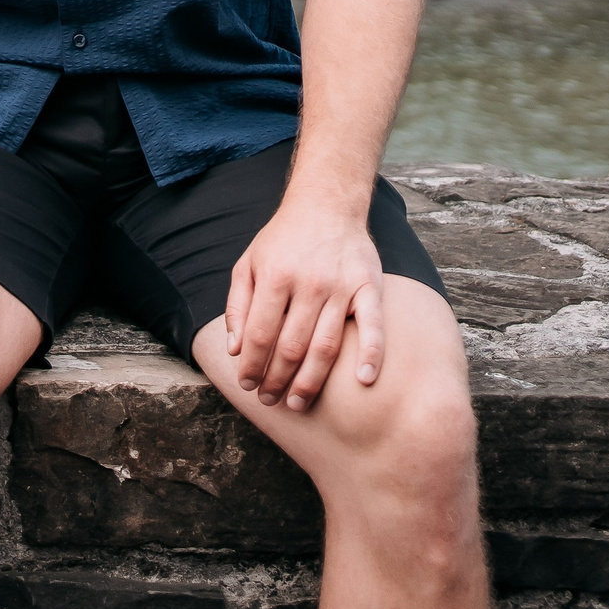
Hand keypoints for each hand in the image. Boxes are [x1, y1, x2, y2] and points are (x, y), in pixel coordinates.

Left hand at [224, 199, 386, 412]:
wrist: (326, 204)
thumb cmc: (283, 240)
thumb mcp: (248, 263)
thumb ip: (238, 306)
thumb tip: (235, 350)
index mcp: (274, 276)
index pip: (260, 335)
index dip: (251, 365)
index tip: (247, 385)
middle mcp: (308, 283)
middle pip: (291, 346)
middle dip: (277, 380)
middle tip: (270, 401)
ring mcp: (341, 286)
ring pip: (325, 345)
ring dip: (311, 382)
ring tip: (298, 404)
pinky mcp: (368, 287)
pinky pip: (373, 326)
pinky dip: (371, 354)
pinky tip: (364, 380)